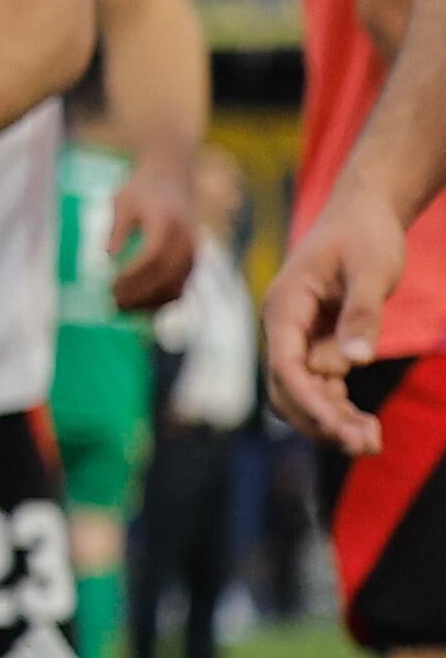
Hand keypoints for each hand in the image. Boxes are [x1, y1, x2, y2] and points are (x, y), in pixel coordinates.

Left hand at [105, 155, 199, 315]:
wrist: (174, 176)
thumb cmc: (142, 187)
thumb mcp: (123, 201)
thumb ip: (117, 229)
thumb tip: (108, 257)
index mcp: (166, 223)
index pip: (152, 257)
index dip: (132, 276)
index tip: (110, 287)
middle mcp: (185, 240)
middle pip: (165, 277)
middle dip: (139, 295)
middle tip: (113, 305)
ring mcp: (193, 252)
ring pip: (176, 287)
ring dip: (150, 303)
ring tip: (123, 309)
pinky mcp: (193, 260)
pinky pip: (182, 287)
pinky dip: (163, 300)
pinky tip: (141, 306)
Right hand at [267, 183, 411, 452]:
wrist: (363, 214)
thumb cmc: (364, 236)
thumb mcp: (370, 270)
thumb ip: (362, 314)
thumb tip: (355, 362)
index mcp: (285, 306)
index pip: (286, 366)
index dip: (311, 402)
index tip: (344, 430)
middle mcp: (284, 326)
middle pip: (287, 388)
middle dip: (321, 420)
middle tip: (365, 444)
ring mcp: (299, 337)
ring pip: (302, 393)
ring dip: (331, 420)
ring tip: (372, 442)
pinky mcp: (319, 342)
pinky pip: (321, 385)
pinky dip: (339, 408)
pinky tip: (369, 426)